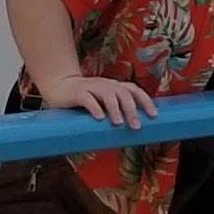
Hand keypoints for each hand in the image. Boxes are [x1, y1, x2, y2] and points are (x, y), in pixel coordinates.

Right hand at [36, 73, 158, 128]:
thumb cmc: (85, 97)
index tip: (154, 116)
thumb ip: (115, 109)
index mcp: (114, 86)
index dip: (145, 101)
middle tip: (136, 126)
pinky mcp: (77, 93)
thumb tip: (132, 128)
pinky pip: (88, 99)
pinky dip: (94, 108)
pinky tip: (99, 118)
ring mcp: (91, 87)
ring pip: (107, 95)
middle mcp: (106, 85)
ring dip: (115, 109)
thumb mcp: (103, 101)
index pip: (134, 90)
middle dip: (131, 110)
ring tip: (119, 123)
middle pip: (123, 94)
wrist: (59, 85)